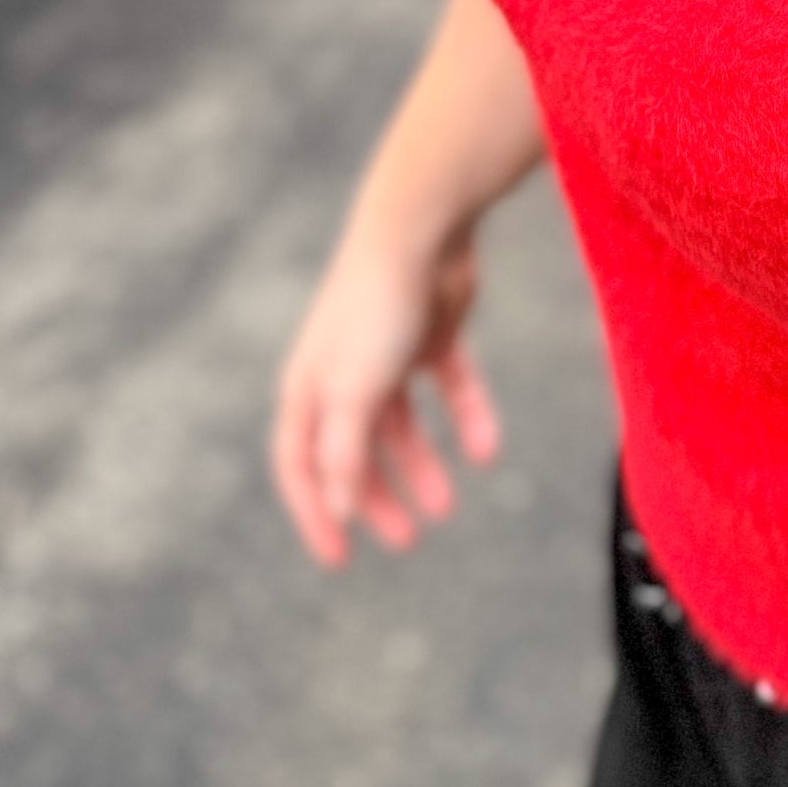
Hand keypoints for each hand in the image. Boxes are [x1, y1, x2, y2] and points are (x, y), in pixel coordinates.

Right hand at [269, 211, 500, 567]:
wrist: (422, 229)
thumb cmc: (376, 308)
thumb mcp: (355, 391)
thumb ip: (345, 452)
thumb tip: (339, 506)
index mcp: (309, 388)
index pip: (300, 465)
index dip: (317, 512)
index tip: (341, 558)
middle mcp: (342, 372)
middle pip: (353, 452)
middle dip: (376, 497)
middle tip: (408, 540)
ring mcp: (388, 352)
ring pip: (401, 425)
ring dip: (422, 466)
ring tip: (448, 507)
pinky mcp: (433, 333)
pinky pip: (450, 388)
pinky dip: (467, 417)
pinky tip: (487, 450)